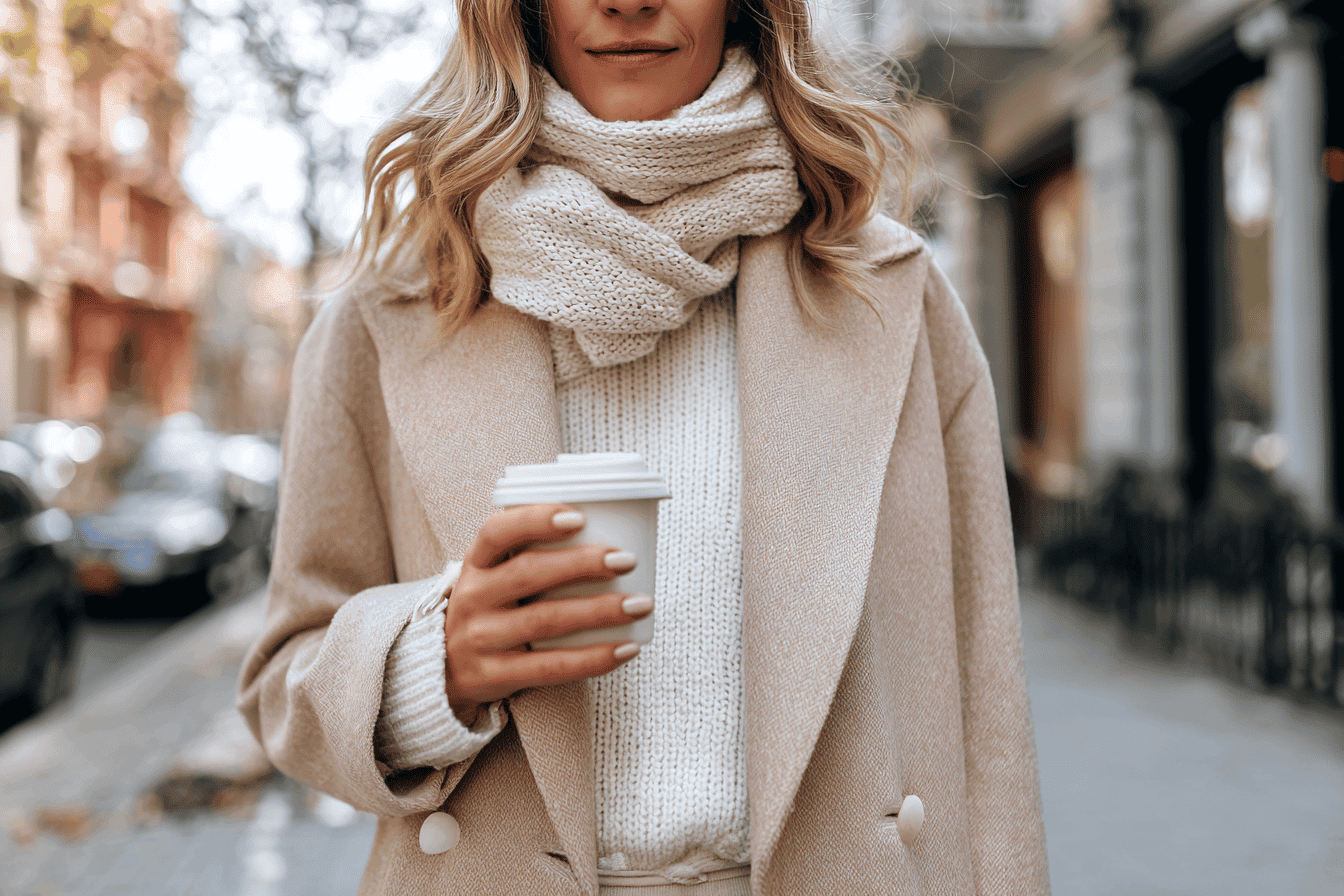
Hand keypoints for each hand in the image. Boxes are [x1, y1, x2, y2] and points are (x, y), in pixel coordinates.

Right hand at [443, 503, 651, 723]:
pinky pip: (552, 667)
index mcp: (475, 563)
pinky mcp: (494, 675)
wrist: (443, 670)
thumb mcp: (492, 576)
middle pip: (529, 573)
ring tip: (641, 603)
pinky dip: (594, 658)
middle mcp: (472, 597)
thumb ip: (530, 554)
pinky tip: (627, 648)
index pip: (497, 532)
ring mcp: (481, 638)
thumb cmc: (490, 610)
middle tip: (626, 560)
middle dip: (583, 564)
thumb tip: (609, 525)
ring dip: (600, 610)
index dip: (536, 519)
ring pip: (546, 620)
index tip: (579, 516)